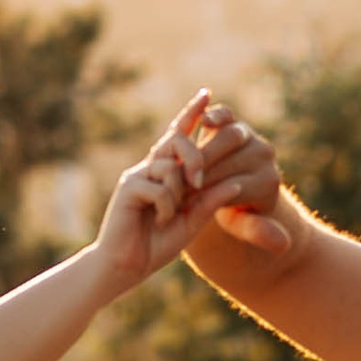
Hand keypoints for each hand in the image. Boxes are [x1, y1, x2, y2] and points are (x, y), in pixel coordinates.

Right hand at [92, 91, 251, 287]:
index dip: (192, 113)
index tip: (208, 93)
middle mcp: (150, 168)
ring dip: (179, 193)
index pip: (180, 135)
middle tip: (198, 182)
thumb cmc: (156, 246)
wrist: (125, 267)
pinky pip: (159, 187)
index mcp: (165, 173)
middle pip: (176, 140)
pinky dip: (167, 208)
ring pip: (170, 165)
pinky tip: (159, 222)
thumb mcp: (191, 223)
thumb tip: (234, 184)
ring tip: (172, 215)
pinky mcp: (128, 187)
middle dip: (195, 156)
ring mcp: (137, 175)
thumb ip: (209, 204)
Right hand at [193, 99, 291, 251]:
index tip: (187, 203)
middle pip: (232, 156)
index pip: (234, 185)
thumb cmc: (234, 212)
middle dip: (204, 170)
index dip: (208, 193)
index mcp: (268, 181)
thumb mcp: (243, 226)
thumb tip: (283, 244)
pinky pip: (225, 115)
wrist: (234, 186)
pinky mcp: (234, 121)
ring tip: (180, 168)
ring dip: (201, 151)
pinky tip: (197, 128)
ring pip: (227, 136)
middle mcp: (264, 155)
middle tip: (181, 183)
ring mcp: (250, 136)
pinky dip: (213, 117)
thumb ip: (258, 232)